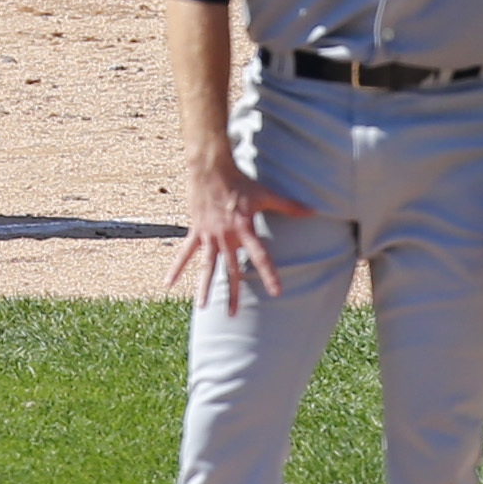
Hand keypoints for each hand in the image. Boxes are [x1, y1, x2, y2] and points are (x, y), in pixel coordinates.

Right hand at [166, 153, 311, 315]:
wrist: (211, 169)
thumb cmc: (240, 181)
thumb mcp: (266, 194)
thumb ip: (289, 205)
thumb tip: (314, 210)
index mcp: (244, 229)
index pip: (260, 256)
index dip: (268, 274)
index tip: (276, 291)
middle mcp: (226, 236)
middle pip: (230, 269)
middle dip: (232, 292)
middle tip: (233, 314)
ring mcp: (209, 235)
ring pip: (207, 266)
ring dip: (205, 287)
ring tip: (204, 307)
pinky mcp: (196, 231)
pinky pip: (185, 253)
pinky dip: (176, 268)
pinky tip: (168, 283)